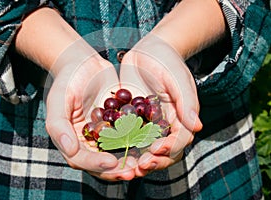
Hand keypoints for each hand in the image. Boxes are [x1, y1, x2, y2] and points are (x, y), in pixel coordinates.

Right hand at [45, 40, 135, 180]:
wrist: (84, 62)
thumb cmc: (68, 79)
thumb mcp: (58, 99)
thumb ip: (58, 125)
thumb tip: (70, 150)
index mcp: (71, 139)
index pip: (80, 159)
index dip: (94, 164)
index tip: (110, 162)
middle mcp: (89, 140)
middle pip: (101, 162)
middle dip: (117, 169)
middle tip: (132, 171)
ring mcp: (105, 133)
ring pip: (118, 152)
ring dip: (130, 160)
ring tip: (143, 163)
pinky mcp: (120, 124)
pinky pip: (130, 136)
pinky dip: (139, 142)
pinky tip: (150, 143)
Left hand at [119, 34, 202, 175]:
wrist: (148, 50)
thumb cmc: (167, 61)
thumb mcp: (178, 79)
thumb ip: (187, 102)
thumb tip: (197, 126)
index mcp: (179, 119)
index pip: (179, 141)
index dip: (170, 149)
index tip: (157, 149)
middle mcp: (163, 126)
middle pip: (162, 152)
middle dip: (153, 161)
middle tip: (140, 165)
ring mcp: (145, 124)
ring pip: (142, 149)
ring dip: (135, 160)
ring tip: (126, 166)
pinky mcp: (129, 120)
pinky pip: (125, 137)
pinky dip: (120, 146)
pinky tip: (109, 150)